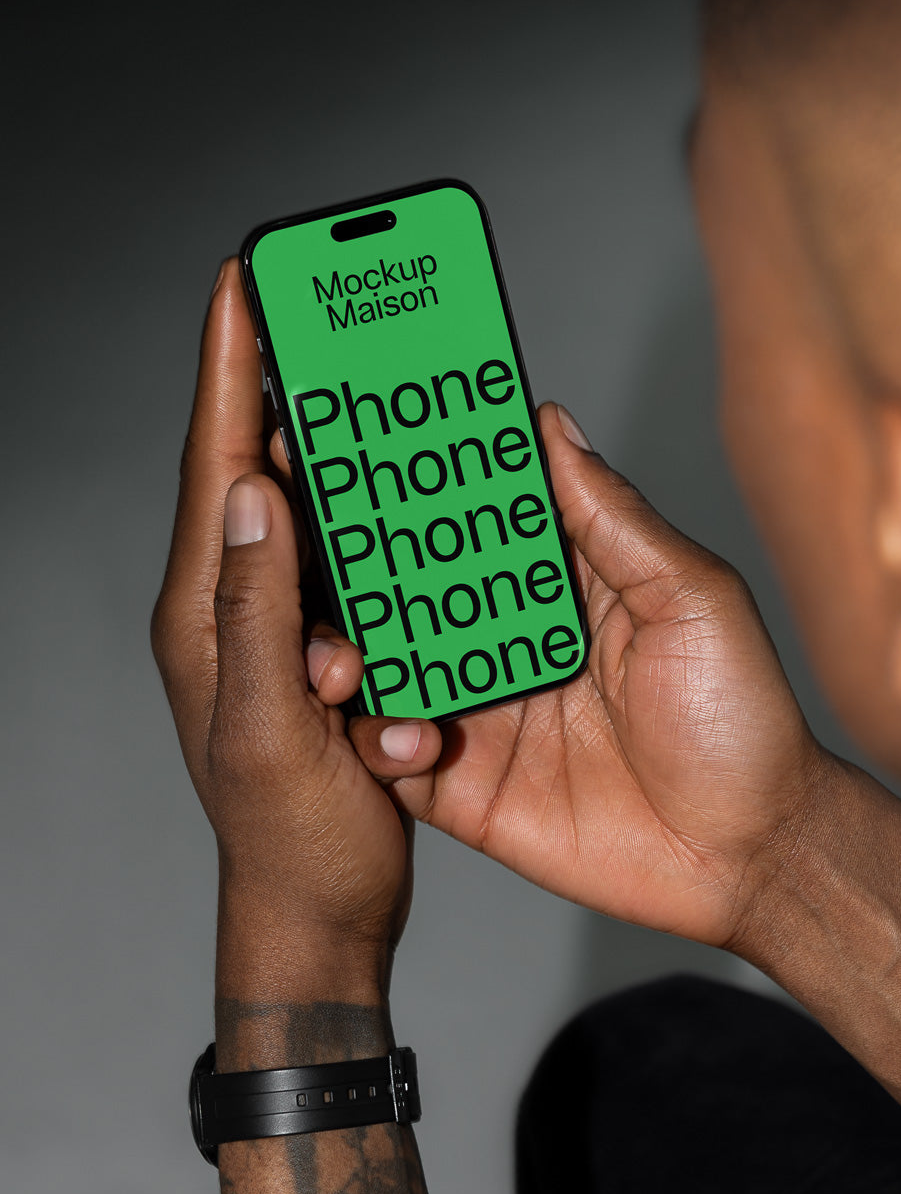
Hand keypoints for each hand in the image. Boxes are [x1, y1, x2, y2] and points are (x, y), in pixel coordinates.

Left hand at [151, 262, 443, 994]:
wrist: (318, 913)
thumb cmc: (291, 839)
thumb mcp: (272, 729)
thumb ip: (259, 611)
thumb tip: (254, 493)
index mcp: (206, 615)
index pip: (212, 466)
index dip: (226, 367)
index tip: (243, 279)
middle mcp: (232, 609)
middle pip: (252, 468)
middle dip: (278, 380)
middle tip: (316, 303)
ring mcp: (276, 629)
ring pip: (303, 512)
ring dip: (332, 446)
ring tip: (362, 370)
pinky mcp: (319, 653)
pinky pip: (341, 566)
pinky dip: (370, 527)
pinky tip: (401, 495)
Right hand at [350, 405, 825, 951]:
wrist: (748, 858)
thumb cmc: (742, 720)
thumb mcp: (692, 598)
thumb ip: (614, 519)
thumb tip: (549, 424)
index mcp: (559, 582)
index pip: (474, 513)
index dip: (425, 471)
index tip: (363, 422)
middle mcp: (505, 638)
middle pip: (409, 584)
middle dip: (355, 552)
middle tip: (298, 516)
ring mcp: (476, 710)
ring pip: (382, 662)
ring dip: (345, 641)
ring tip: (331, 631)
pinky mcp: (457, 783)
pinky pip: (387, 751)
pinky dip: (367, 731)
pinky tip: (380, 714)